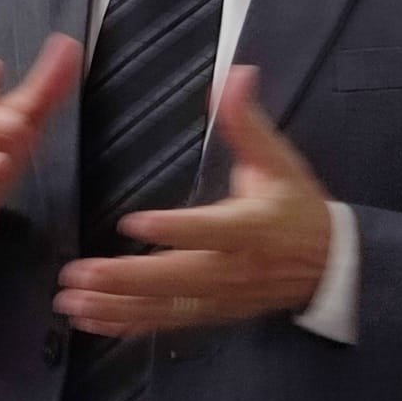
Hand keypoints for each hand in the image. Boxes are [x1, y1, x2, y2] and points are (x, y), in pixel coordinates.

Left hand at [54, 66, 332, 336]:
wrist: (329, 264)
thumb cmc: (297, 206)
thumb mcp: (278, 159)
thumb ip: (247, 121)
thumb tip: (236, 75)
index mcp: (250, 227)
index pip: (209, 230)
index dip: (174, 228)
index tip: (133, 222)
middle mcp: (232, 268)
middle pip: (176, 278)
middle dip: (125, 278)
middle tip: (79, 274)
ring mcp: (220, 297)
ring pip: (164, 307)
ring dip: (116, 305)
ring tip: (72, 300)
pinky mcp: (210, 313)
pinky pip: (165, 323)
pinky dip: (127, 325)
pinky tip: (92, 321)